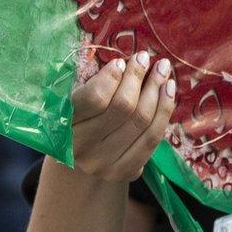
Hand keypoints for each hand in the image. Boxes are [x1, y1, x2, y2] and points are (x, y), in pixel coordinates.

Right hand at [67, 51, 176, 182]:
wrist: (83, 158)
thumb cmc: (81, 117)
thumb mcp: (77, 99)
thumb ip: (96, 83)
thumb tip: (129, 64)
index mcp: (63, 124)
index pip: (95, 99)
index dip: (113, 77)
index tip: (121, 63)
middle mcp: (81, 148)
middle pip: (123, 107)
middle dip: (138, 77)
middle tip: (145, 58)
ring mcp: (103, 164)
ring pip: (141, 121)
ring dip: (156, 90)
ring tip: (162, 70)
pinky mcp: (125, 172)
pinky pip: (153, 138)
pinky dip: (164, 110)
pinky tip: (168, 90)